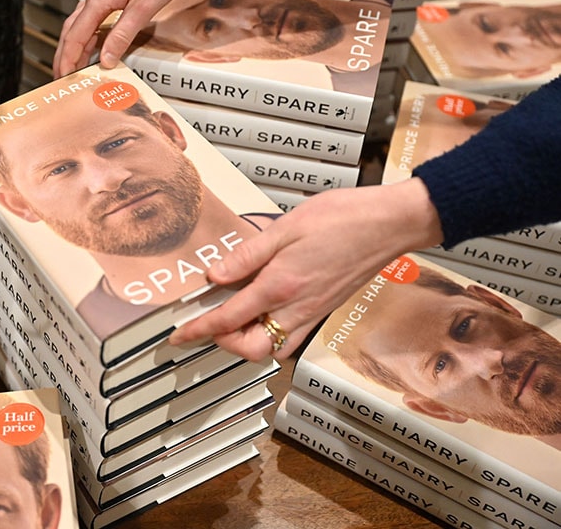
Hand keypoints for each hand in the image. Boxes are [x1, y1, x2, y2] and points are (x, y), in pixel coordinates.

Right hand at [52, 0, 222, 77]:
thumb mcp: (144, 7)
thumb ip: (122, 35)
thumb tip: (107, 58)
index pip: (75, 35)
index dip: (68, 58)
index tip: (63, 76)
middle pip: (71, 30)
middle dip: (64, 55)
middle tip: (61, 77)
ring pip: (80, 25)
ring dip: (75, 47)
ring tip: (73, 67)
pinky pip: (92, 18)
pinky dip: (88, 36)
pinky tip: (92, 47)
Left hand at [169, 179, 443, 360]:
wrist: (389, 223)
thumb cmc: (344, 218)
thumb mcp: (284, 227)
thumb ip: (246, 255)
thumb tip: (214, 274)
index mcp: (280, 285)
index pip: (228, 319)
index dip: (198, 329)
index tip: (179, 335)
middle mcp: (297, 307)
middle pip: (251, 349)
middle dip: (225, 343)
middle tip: (209, 322)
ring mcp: (313, 312)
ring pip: (273, 349)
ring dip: (248, 341)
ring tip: (233, 317)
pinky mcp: (324, 310)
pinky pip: (291, 337)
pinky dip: (271, 334)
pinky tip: (262, 309)